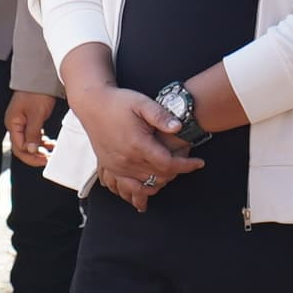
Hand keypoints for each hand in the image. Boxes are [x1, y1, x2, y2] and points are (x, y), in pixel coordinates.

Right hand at [4, 90, 56, 166]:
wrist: (40, 77)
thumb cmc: (36, 91)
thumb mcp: (36, 115)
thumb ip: (33, 134)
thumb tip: (31, 150)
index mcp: (12, 123)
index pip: (18, 147)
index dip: (31, 155)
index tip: (44, 158)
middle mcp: (15, 124)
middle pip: (22, 147)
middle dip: (34, 154)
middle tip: (47, 158)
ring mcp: (22, 122)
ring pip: (29, 142)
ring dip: (39, 148)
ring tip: (50, 151)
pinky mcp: (29, 119)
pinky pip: (33, 135)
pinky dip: (41, 141)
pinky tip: (50, 143)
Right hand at [67, 82, 199, 206]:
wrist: (92, 105)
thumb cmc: (119, 102)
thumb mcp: (142, 102)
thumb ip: (161, 115)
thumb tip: (179, 127)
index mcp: (138, 144)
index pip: (168, 164)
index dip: (187, 165)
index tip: (199, 163)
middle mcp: (127, 160)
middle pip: (160, 176)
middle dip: (177, 172)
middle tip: (188, 163)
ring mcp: (117, 166)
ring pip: (146, 185)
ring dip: (162, 181)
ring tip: (173, 173)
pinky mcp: (110, 168)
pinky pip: (128, 187)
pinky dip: (142, 191)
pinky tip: (152, 188)